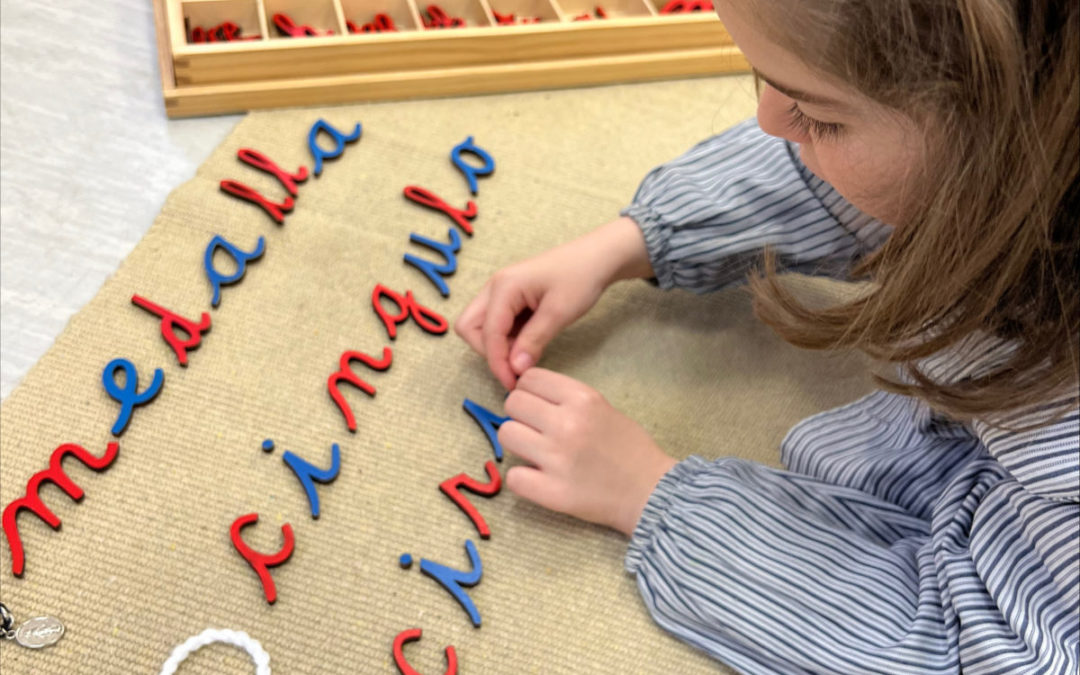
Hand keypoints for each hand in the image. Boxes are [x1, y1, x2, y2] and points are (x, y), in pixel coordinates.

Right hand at [454, 217, 652, 388]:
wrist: (597, 257)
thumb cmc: (581, 277)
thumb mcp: (559, 312)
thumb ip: (534, 341)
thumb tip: (515, 369)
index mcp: (504, 287)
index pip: (487, 333)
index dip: (497, 362)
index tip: (513, 382)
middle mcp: (495, 287)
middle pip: (469, 327)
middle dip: (488, 351)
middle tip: (516, 364)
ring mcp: (501, 291)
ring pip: (480, 326)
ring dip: (497, 346)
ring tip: (527, 353)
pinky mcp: (510, 298)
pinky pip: (497, 323)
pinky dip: (507, 338)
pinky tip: (530, 343)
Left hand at [498, 368, 676, 536]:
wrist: (652, 491)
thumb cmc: (629, 448)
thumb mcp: (603, 407)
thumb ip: (566, 399)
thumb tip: (525, 395)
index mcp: (582, 398)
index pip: (529, 379)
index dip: (529, 391)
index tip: (537, 405)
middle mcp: (567, 424)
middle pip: (513, 404)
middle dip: (521, 416)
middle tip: (535, 430)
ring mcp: (557, 459)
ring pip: (507, 435)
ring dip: (518, 443)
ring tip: (537, 453)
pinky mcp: (553, 492)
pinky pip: (513, 476)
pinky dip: (523, 477)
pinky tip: (539, 478)